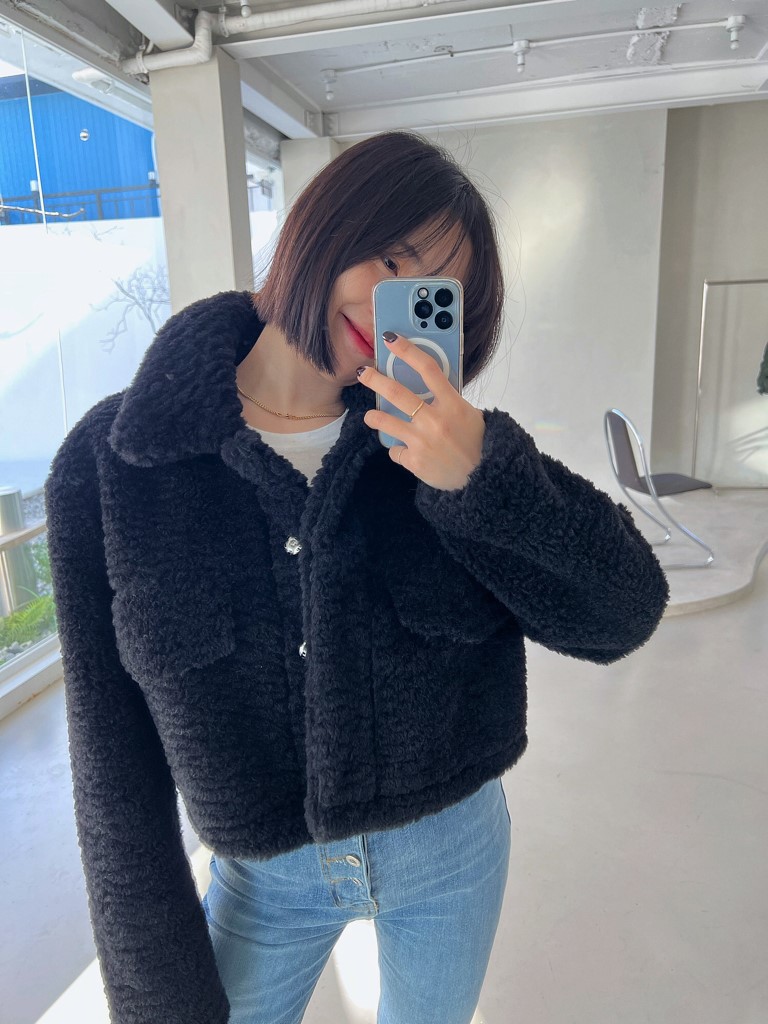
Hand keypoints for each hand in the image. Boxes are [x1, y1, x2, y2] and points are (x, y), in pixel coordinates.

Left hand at [357, 332, 485, 490]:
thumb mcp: (469, 414)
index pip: (428, 369)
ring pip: (385, 421)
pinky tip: (410, 453)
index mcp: (452, 405)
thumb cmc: (476, 443)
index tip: (391, 339)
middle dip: (375, 380)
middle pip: (397, 393)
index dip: (407, 350)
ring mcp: (422, 441)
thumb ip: (448, 400)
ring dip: (374, 416)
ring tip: (371, 416)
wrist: (481, 478)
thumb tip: (425, 385)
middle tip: (362, 373)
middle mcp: (435, 420)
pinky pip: (396, 450)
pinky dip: (401, 450)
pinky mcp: (414, 461)